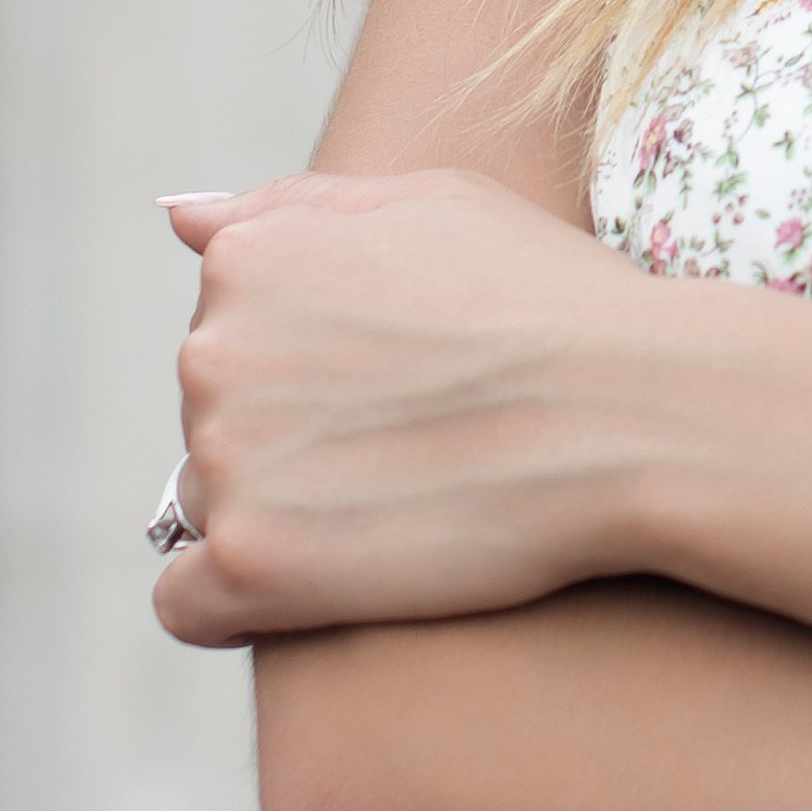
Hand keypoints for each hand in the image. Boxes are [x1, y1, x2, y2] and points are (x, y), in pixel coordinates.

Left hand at [151, 169, 677, 648]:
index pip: (227, 334)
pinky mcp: (250, 562)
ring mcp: (224, 458)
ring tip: (398, 511)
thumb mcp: (433, 203)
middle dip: (291, 443)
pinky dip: (237, 607)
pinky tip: (322, 591)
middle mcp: (210, 351)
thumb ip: (296, 206)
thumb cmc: (555, 302)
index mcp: (246, 262)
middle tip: (407, 454)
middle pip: (213, 423)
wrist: (631, 413)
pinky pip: (187, 604)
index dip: (311, 373)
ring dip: (282, 518)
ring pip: (209, 508)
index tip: (389, 395)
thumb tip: (180, 216)